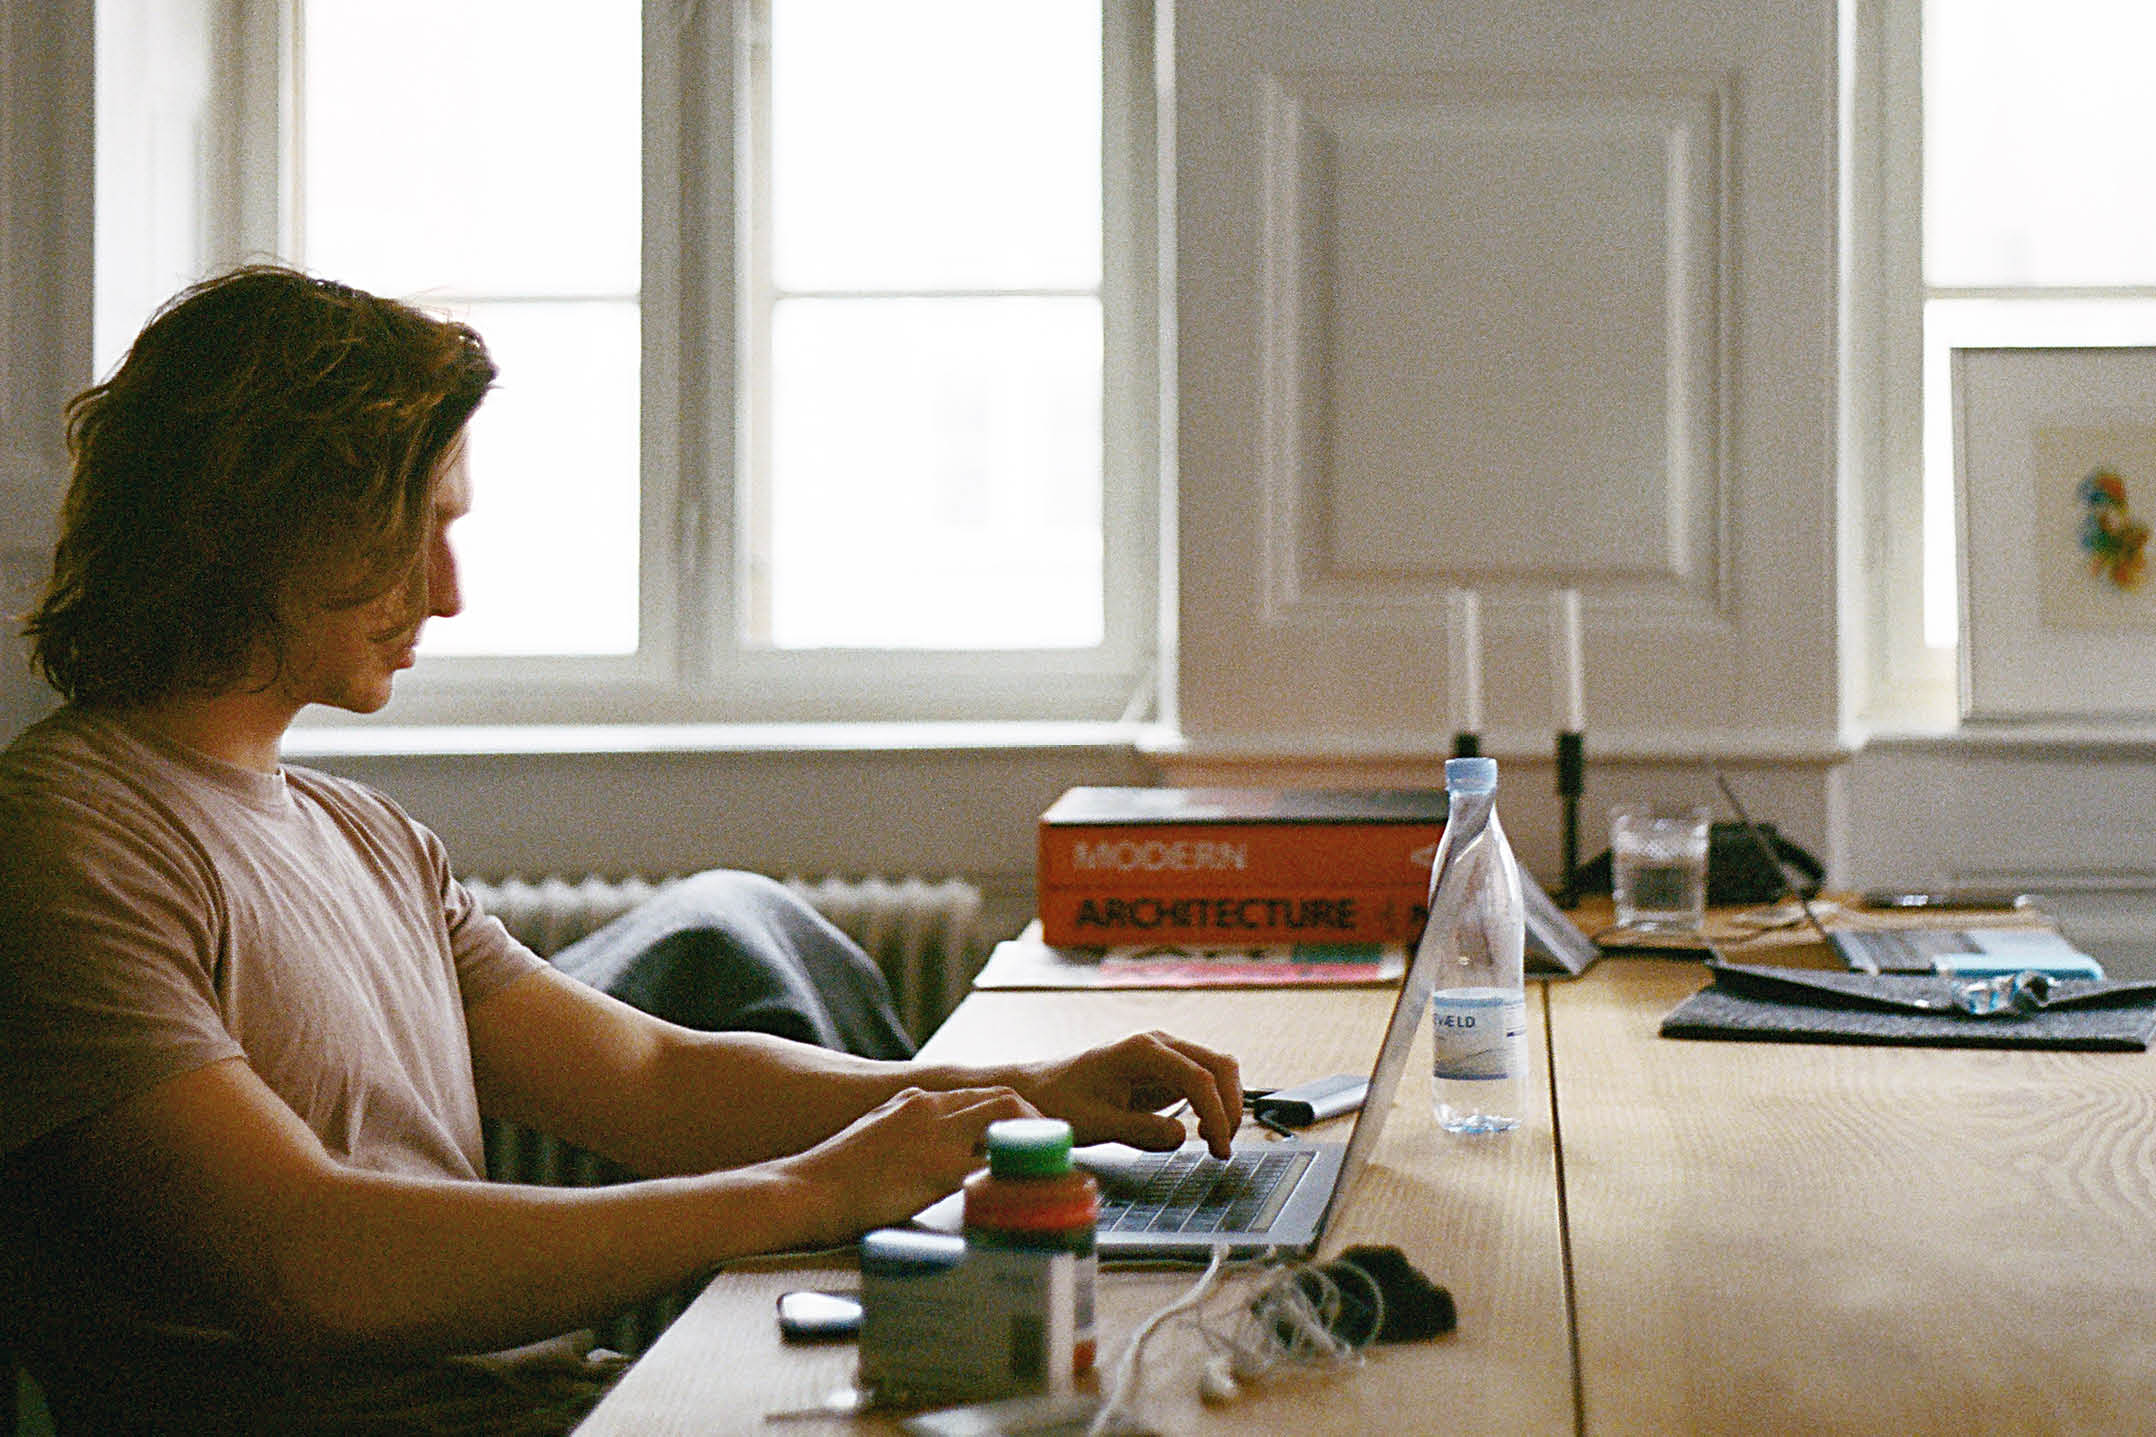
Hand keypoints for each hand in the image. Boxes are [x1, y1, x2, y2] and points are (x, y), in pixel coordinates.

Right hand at [774, 1085, 1036, 1245]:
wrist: (801, 1191)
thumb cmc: (831, 1179)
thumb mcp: (874, 1141)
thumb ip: (908, 1141)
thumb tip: (932, 1163)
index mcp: (913, 1101)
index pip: (979, 1095)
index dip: (1012, 1114)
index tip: (1027, 1136)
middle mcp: (928, 1108)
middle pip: (1003, 1098)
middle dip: (1033, 1121)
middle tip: (1051, 1150)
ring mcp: (933, 1135)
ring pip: (1004, 1120)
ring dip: (1031, 1141)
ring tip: (1048, 1167)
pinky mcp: (935, 1169)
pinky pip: (990, 1167)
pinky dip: (1013, 1176)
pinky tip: (1026, 1194)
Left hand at [1004, 1031, 1241, 1158]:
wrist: (1040, 1089)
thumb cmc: (1060, 1102)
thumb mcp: (1095, 1123)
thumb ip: (1139, 1130)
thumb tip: (1181, 1136)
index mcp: (1140, 1051)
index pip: (1198, 1077)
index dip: (1216, 1113)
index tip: (1217, 1147)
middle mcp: (1158, 1045)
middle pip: (1219, 1065)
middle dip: (1231, 1106)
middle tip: (1222, 1149)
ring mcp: (1164, 1055)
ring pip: (1217, 1070)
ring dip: (1227, 1105)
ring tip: (1215, 1144)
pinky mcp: (1165, 1071)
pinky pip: (1204, 1081)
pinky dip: (1214, 1104)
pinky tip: (1202, 1132)